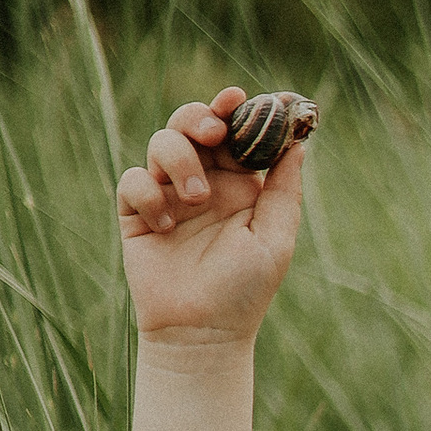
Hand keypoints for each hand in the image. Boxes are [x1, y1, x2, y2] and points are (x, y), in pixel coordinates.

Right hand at [117, 90, 306, 346]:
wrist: (202, 333)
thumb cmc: (245, 291)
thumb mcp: (275, 237)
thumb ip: (284, 189)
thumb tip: (298, 144)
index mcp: (238, 185)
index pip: (233, 133)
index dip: (233, 110)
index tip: (237, 97)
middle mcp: (202, 183)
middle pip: (191, 125)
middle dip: (198, 118)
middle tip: (212, 134)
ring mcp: (168, 196)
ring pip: (161, 144)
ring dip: (179, 160)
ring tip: (197, 198)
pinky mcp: (136, 214)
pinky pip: (133, 181)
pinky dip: (149, 194)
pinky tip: (166, 227)